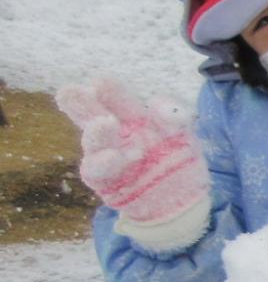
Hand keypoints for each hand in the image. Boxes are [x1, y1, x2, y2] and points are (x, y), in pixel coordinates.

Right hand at [56, 78, 211, 250]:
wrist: (182, 201)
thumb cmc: (178, 162)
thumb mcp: (183, 137)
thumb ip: (173, 118)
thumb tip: (158, 104)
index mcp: (132, 119)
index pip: (117, 101)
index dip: (108, 91)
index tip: (100, 81)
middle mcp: (115, 135)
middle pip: (93, 116)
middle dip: (80, 104)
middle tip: (69, 92)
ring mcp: (108, 158)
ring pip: (93, 143)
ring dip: (96, 133)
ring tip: (105, 123)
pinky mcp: (105, 181)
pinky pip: (98, 172)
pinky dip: (105, 163)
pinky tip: (116, 156)